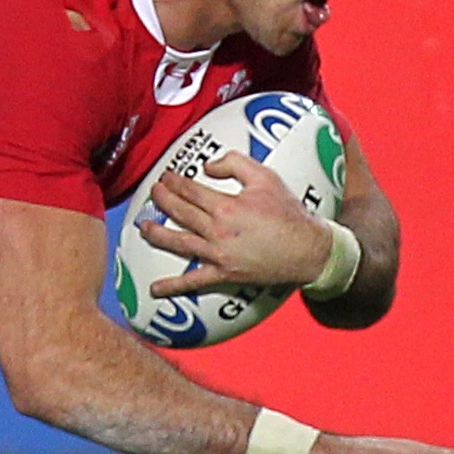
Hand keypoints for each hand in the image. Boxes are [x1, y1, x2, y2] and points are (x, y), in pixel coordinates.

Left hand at [139, 150, 332, 295]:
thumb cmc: (289, 213)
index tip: (166, 177)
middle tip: (154, 192)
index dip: (173, 181)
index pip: (189, 190)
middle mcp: (217, 231)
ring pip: (179, 243)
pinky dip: (173, 286)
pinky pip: (194, 281)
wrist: (310, 250)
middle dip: (162, 200)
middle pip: (180, 212)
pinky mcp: (225, 274)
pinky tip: (155, 290)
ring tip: (143, 227)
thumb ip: (234, 163)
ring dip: (157, 234)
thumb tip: (207, 167)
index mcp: (226, 206)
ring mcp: (219, 255)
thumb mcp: (265, 177)